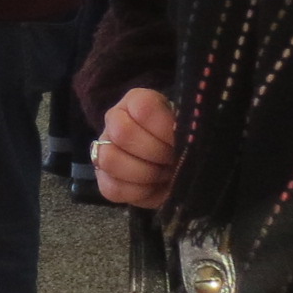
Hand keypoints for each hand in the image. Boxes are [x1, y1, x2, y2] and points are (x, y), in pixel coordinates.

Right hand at [92, 88, 179, 209]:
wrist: (178, 166)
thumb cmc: (183, 142)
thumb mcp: (188, 129)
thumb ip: (185, 129)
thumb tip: (182, 141)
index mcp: (137, 101)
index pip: (143, 108)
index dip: (163, 128)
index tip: (180, 141)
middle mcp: (114, 120)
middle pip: (122, 133)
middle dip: (155, 153)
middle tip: (172, 159)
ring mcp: (104, 149)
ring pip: (110, 160)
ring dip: (145, 172)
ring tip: (163, 174)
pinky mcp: (103, 179)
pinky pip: (111, 187)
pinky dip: (137, 192)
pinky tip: (152, 187)